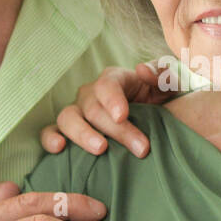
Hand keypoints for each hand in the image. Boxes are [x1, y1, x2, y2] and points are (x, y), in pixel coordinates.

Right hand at [39, 60, 172, 158]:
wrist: (155, 122)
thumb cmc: (161, 101)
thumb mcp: (171, 86)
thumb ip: (165, 75)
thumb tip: (141, 70)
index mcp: (115, 80)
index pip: (107, 84)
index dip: (113, 100)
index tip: (123, 116)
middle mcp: (91, 94)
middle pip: (93, 108)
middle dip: (116, 130)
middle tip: (141, 149)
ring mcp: (77, 112)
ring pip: (68, 118)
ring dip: (82, 134)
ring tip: (100, 150)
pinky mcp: (67, 131)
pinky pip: (49, 132)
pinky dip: (50, 139)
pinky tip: (59, 149)